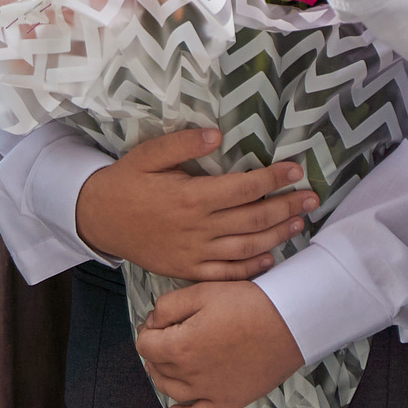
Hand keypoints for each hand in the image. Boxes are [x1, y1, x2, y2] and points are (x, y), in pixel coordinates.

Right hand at [74, 128, 315, 280]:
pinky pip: (226, 274)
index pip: (245, 187)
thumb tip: (218, 134)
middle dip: (287, 206)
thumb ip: (182, 145)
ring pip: (247, 247)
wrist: (96, 219)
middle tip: (311, 198)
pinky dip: (251, 268)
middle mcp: (198, 227)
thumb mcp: (147, 155)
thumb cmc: (124, 182)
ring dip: (277, 235)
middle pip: (254, 218)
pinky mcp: (187, 269)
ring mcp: (194, 252)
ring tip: (299, 223)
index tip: (296, 170)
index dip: (274, 178)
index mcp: (191, 196)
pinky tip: (269, 259)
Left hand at [135, 280, 305, 407]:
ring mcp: (210, 392)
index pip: (144, 345)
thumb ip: (167, 307)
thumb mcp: (201, 292)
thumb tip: (152, 323)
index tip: (158, 322)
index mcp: (180, 347)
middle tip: (167, 334)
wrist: (290, 323)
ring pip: (171, 391)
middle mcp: (191, 374)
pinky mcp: (230, 401)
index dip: (147, 330)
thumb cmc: (247, 304)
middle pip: (157, 366)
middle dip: (155, 349)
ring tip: (166, 362)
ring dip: (163, 376)